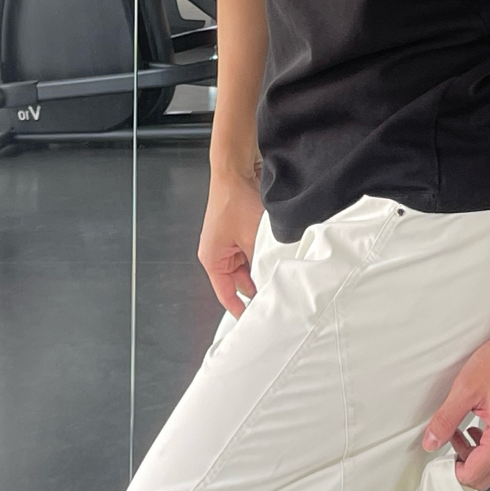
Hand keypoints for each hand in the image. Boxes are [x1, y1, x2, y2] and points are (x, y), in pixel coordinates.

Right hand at [199, 164, 263, 316]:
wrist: (236, 169)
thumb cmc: (234, 199)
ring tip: (277, 273)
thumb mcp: (253, 239)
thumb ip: (261, 263)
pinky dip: (262, 255)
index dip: (241, 309)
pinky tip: (276, 256)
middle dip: (257, 286)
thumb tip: (272, 282)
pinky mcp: (238, 232)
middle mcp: (217, 253)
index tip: (254, 320)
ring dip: (261, 268)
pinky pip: (251, 252)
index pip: (226, 295)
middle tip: (276, 297)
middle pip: (239, 282)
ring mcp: (228, 243)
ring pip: (248, 267)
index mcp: (212, 259)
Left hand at [421, 310, 489, 489]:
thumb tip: (431, 441)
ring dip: (477, 453)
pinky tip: (482, 425)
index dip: (453, 470)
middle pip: (487, 476)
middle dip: (465, 463)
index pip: (475, 475)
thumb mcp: (465, 389)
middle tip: (452, 441)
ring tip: (465, 429)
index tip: (442, 457)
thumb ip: (445, 420)